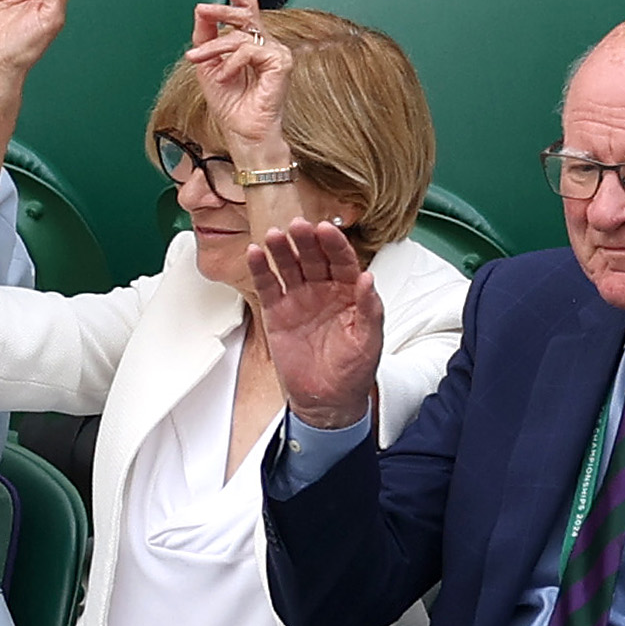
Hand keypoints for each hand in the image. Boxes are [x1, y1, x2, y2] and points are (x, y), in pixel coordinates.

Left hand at [184, 0, 292, 153]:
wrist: (241, 130)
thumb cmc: (229, 101)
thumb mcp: (208, 64)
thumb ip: (205, 37)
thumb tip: (200, 9)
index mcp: (252, 42)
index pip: (246, 9)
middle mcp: (268, 43)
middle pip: (246, 13)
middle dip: (221, 10)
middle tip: (202, 10)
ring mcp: (278, 52)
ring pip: (240, 35)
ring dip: (213, 47)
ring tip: (198, 61)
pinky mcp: (282, 62)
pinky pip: (249, 51)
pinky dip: (231, 63)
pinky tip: (225, 77)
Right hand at [250, 219, 383, 429]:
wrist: (326, 400)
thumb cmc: (353, 372)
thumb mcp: (369, 343)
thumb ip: (370, 311)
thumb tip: (368, 279)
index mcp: (349, 294)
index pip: (343, 262)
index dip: (334, 245)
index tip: (326, 229)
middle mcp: (323, 291)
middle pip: (313, 258)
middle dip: (305, 240)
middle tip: (297, 225)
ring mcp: (298, 299)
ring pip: (288, 266)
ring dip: (281, 249)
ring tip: (273, 234)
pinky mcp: (277, 312)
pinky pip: (267, 286)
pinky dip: (259, 269)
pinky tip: (254, 253)